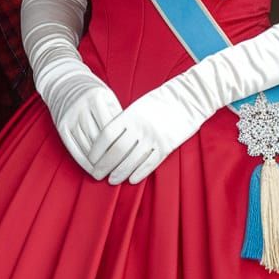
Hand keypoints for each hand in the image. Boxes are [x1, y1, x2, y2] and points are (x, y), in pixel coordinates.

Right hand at [50, 77, 123, 177]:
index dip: (120, 145)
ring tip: (106, 173)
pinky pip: (73, 147)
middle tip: (119, 172)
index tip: (129, 159)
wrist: (66, 84)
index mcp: (97, 98)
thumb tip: (130, 142)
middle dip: (109, 158)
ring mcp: (70, 117)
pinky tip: (91, 168)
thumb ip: (117, 117)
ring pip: (86, 145)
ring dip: (96, 163)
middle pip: (98, 139)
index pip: (111, 128)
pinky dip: (82, 161)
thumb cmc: (94, 95)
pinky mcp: (62, 126)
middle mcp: (82, 107)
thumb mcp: (108, 99)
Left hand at [89, 87, 207, 184]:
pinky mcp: (166, 146)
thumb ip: (124, 122)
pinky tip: (131, 180)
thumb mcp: (138, 107)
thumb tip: (108, 140)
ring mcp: (153, 137)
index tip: (91, 159)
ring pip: (132, 160)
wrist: (187, 99)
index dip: (97, 150)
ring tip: (112, 180)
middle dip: (104, 165)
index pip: (107, 135)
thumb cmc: (160, 102)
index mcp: (130, 115)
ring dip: (120, 172)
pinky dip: (139, 172)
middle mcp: (139, 127)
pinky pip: (150, 163)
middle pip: (117, 151)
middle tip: (97, 175)